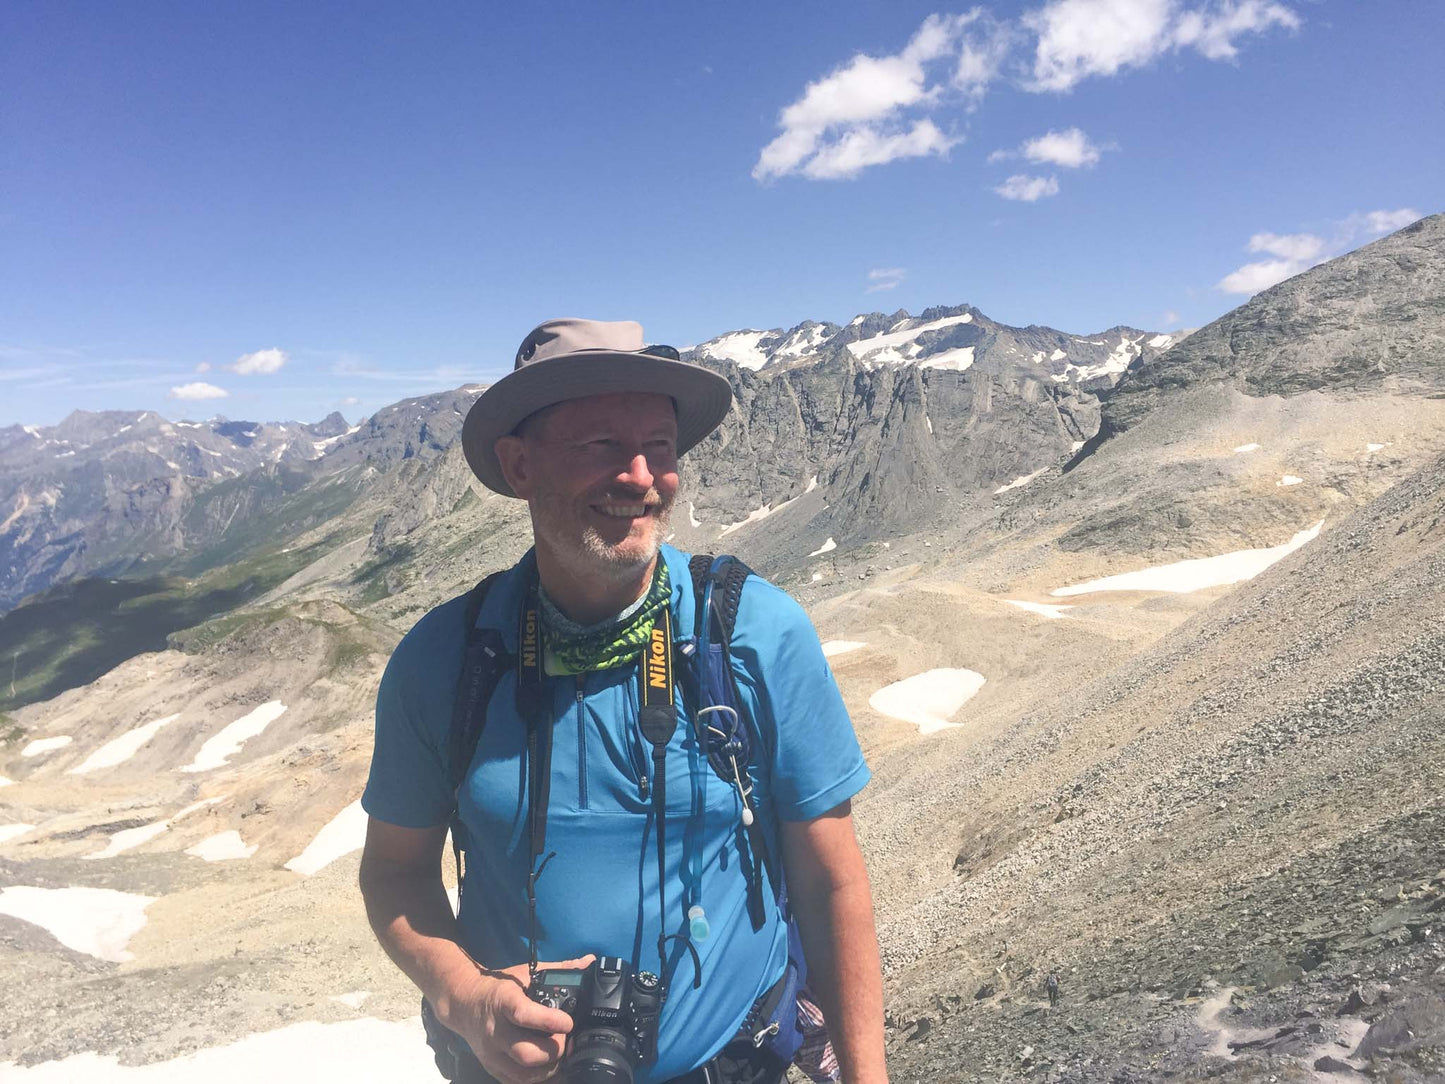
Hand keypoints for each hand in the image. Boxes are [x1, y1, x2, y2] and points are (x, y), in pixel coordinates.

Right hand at [449, 955, 596, 1083]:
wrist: (464, 1003)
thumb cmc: (499, 988)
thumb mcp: (525, 973)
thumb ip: (558, 969)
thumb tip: (588, 961)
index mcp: (503, 1001)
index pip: (523, 1014)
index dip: (548, 1021)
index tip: (568, 1022)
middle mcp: (495, 1030)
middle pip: (525, 1053)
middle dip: (554, 1051)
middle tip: (566, 1040)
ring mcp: (491, 1053)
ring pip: (522, 1073)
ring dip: (548, 1068)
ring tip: (561, 1055)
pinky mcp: (491, 1067)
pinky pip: (516, 1082)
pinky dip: (537, 1079)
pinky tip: (550, 1069)